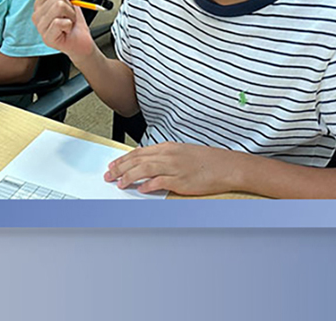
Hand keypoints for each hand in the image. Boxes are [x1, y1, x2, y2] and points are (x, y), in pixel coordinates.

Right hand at [30, 0, 95, 59]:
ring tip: (68, 23)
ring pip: (59, 7)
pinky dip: (69, 25)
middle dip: (71, 6)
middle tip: (69, 15)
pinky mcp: (47, 37)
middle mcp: (37, 15)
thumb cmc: (73, 22)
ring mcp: (40, 27)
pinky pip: (60, 22)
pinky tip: (67, 31)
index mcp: (40, 4)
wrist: (81, 42)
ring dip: (71, 15)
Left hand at [104, 142, 244, 195]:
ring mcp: (174, 167)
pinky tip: (140, 189)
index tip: (113, 165)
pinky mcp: (180, 180)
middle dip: (119, 168)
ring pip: (143, 169)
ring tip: (118, 183)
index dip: (123, 159)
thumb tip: (147, 164)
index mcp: (167, 147)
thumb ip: (164, 157)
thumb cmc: (207, 161)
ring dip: (128, 177)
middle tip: (108, 175)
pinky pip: (159, 182)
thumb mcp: (182, 153)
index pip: (138, 152)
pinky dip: (147, 185)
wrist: (227, 166)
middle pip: (136, 160)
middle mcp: (168, 155)